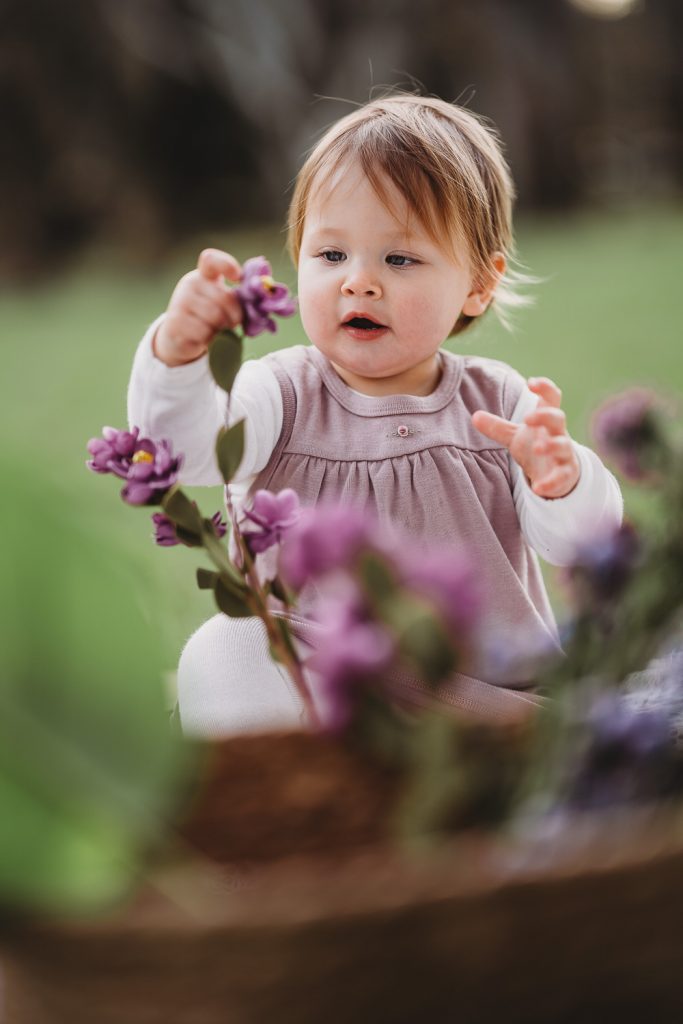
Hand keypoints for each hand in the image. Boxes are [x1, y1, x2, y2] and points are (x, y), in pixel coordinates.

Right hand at [154, 249, 243, 366]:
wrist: (179, 337)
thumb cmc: (208, 316)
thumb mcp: (221, 303)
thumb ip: (236, 297)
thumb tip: (258, 299)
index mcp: (203, 275)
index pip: (211, 260)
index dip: (227, 265)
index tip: (237, 277)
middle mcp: (189, 284)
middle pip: (223, 298)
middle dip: (234, 314)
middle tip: (233, 322)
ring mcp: (179, 302)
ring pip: (214, 317)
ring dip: (221, 328)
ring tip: (216, 329)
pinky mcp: (174, 322)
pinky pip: (202, 332)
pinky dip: (208, 339)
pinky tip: (203, 337)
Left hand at [471, 377, 580, 498]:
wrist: (556, 475)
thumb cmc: (536, 448)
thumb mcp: (515, 436)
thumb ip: (497, 427)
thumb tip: (474, 416)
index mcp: (546, 421)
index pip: (551, 398)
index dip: (545, 388)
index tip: (531, 382)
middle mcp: (558, 434)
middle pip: (558, 417)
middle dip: (545, 416)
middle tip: (527, 418)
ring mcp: (564, 454)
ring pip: (564, 445)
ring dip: (552, 445)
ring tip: (537, 448)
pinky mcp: (565, 474)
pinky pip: (561, 477)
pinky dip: (550, 482)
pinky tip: (537, 488)